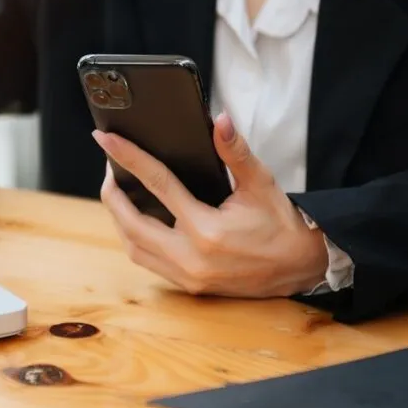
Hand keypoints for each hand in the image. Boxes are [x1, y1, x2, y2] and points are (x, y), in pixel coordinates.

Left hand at [93, 114, 327, 297]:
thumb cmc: (280, 223)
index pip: (157, 184)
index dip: (128, 157)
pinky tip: (136, 220)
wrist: (301, 266)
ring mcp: (188, 276)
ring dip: (120, 219)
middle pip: (131, 222)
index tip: (106, 139)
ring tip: (118, 192)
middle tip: (108, 169)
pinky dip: (135, 239)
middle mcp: (192, 257)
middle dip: (112, 194)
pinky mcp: (189, 286)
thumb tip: (219, 120)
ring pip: (134, 247)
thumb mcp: (261, 183)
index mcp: (207, 230)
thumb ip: (236, 152)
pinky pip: (148, 262)